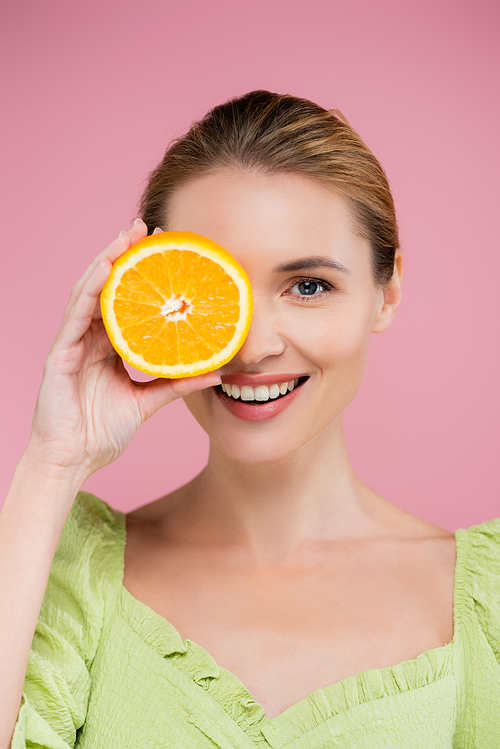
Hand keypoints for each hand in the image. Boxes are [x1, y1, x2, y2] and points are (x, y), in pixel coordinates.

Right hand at [26, 219, 220, 481]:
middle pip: (107, 287)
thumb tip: (217, 372)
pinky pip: (76, 314)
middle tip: (149, 228)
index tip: (166, 250)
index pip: (125, 301)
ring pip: (89, 291)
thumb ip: (177, 384)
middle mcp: (88, 337)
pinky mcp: (59, 352)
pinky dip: (91, 288)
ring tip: (128, 235)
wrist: (73, 461)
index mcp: (107, 346)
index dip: (141, 274)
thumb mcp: (147, 401)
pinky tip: (106, 267)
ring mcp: (71, 342)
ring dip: (107, 259)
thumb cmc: (101, 432)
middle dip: (124, 255)